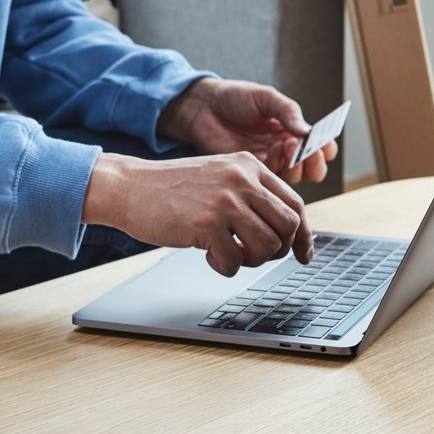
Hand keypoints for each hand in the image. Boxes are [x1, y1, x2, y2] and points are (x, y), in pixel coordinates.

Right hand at [82, 152, 311, 275]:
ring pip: (268, 246)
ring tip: (230, 254)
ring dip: (252, 260)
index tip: (304, 254)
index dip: (304, 234)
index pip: (296, 203)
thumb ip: (250, 193)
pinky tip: (208, 256)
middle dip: (279, 250)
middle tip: (256, 255)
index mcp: (249, 165)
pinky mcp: (206, 224)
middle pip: (288, 226)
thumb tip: (286, 230)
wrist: (129, 186)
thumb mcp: (220, 176)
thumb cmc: (173, 188)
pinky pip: (234, 262)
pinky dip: (225, 267)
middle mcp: (242, 179)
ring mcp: (225, 200)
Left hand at [157, 78, 337, 187]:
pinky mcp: (252, 173)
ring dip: (295, 164)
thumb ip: (288, 112)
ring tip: (283, 145)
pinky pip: (272, 180)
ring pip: (295, 178)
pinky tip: (270, 152)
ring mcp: (270, 162)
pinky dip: (277, 168)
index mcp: (293, 130)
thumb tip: (308, 131)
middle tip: (305, 150)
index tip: (323, 143)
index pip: (321, 146)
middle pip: (313, 169)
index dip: (326, 148)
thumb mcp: (266, 97)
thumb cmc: (235, 97)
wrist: (203, 107)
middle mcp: (286, 149)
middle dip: (314, 162)